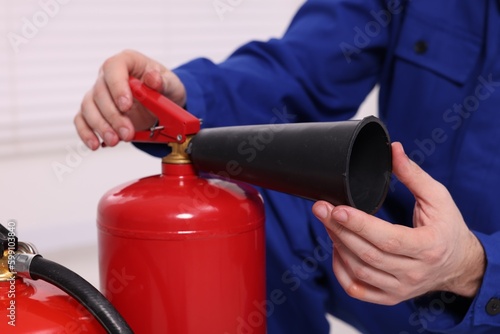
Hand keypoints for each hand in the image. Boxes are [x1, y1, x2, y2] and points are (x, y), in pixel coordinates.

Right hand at [74, 50, 186, 149]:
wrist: (162, 104)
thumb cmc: (164, 88)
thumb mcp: (171, 84)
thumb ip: (163, 82)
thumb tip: (152, 78)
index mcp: (126, 62)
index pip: (114, 68)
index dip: (117, 86)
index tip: (125, 106)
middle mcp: (108, 76)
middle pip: (100, 92)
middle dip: (113, 116)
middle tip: (127, 133)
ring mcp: (99, 93)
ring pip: (88, 107)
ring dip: (100, 127)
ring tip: (115, 141)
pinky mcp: (94, 111)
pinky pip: (82, 119)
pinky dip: (86, 133)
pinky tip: (95, 144)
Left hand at [312, 142, 484, 304]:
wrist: (458, 263)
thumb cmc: (447, 228)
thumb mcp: (438, 197)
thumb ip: (413, 175)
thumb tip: (393, 150)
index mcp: (428, 247)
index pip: (388, 238)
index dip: (359, 224)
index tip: (337, 208)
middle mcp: (414, 272)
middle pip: (367, 254)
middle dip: (339, 229)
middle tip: (321, 208)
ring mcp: (400, 288)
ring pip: (359, 271)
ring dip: (337, 245)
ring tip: (327, 223)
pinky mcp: (390, 297)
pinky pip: (357, 289)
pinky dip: (340, 270)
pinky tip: (335, 249)